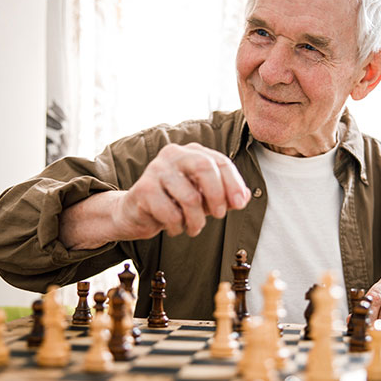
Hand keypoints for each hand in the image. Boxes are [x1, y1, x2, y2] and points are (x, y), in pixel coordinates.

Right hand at [115, 143, 250, 239]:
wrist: (135, 213)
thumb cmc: (174, 203)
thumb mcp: (204, 198)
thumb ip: (225, 195)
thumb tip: (245, 197)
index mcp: (191, 152)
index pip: (220, 161)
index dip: (234, 183)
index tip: (240, 204)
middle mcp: (173, 154)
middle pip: (204, 167)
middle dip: (217, 196)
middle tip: (219, 215)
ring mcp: (156, 170)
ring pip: (189, 197)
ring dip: (197, 221)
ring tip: (194, 228)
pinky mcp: (143, 189)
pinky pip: (170, 213)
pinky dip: (177, 226)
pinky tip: (174, 228)